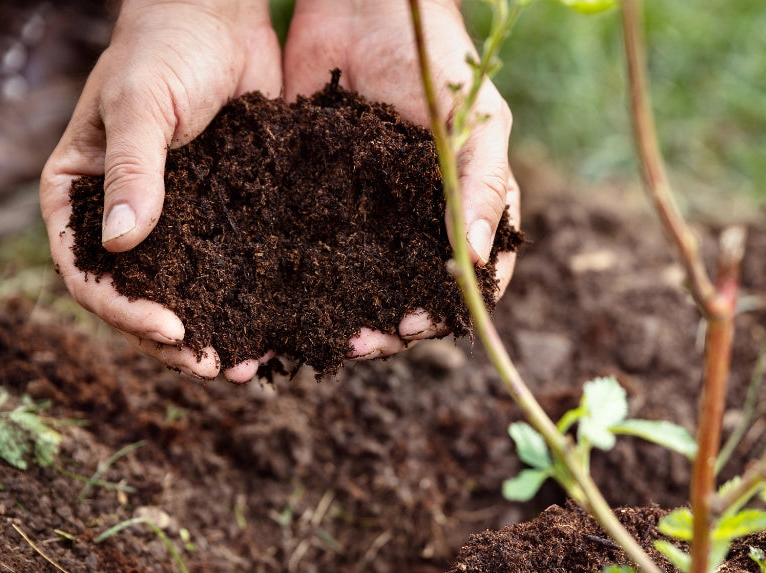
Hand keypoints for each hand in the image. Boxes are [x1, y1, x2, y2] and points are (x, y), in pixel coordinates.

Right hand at [40, 0, 280, 382]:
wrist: (220, 18)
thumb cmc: (164, 48)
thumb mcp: (140, 105)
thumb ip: (131, 170)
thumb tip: (122, 244)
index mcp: (83, 196)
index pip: (87, 271)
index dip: (123, 310)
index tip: (171, 330)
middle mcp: (126, 217)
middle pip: (138, 296)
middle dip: (173, 340)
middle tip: (216, 368)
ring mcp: (176, 220)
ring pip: (187, 291)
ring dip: (214, 331)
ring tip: (250, 365)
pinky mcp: (223, 214)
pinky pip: (230, 266)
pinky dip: (248, 299)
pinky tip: (279, 325)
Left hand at [283, 0, 520, 359]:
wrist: (365, 4)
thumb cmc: (439, 61)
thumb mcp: (478, 123)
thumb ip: (486, 187)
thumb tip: (481, 261)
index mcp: (463, 209)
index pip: (466, 279)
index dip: (446, 311)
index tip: (417, 326)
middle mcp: (414, 221)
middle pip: (407, 293)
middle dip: (387, 327)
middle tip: (359, 345)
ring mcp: (365, 212)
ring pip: (358, 280)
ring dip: (344, 314)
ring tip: (321, 340)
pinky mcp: (317, 196)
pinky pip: (310, 245)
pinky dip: (299, 279)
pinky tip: (280, 302)